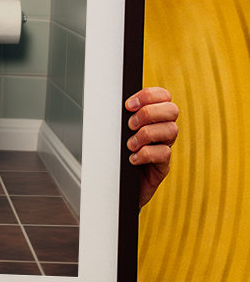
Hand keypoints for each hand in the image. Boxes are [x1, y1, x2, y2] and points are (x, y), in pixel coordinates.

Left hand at [125, 87, 178, 207]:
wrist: (117, 185)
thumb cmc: (116, 155)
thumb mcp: (118, 133)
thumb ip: (122, 117)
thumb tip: (111, 102)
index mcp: (153, 117)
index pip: (163, 96)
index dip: (149, 96)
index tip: (129, 105)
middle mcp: (163, 130)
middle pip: (172, 110)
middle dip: (148, 113)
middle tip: (130, 125)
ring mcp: (165, 147)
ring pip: (171, 130)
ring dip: (146, 134)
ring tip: (130, 145)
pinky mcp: (163, 166)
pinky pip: (164, 153)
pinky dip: (146, 154)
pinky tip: (133, 158)